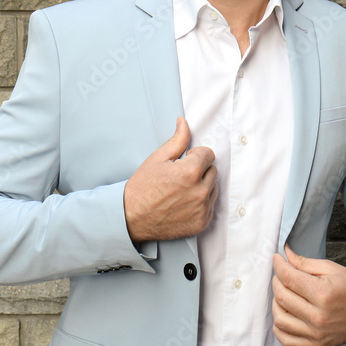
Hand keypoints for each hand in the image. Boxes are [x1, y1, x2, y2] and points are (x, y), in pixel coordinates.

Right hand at [123, 117, 217, 242]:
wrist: (131, 218)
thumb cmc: (142, 188)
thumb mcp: (157, 158)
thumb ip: (177, 140)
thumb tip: (183, 123)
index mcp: (191, 171)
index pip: (208, 154)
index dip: (195, 155)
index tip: (184, 162)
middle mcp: (200, 191)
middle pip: (213, 171)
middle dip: (200, 170)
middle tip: (181, 177)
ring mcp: (202, 208)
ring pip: (213, 188)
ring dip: (202, 186)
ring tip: (182, 190)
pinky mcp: (202, 222)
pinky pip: (210, 206)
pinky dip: (201, 203)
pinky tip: (184, 203)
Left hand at [271, 244, 345, 345]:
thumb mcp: (331, 268)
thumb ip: (305, 263)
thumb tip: (285, 255)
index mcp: (324, 294)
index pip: (289, 278)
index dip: (278, 266)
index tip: (276, 259)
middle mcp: (318, 317)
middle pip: (282, 298)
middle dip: (277, 281)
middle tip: (281, 274)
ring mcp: (316, 334)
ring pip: (280, 319)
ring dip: (276, 303)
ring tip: (284, 293)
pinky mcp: (316, 345)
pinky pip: (286, 339)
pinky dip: (279, 326)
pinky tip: (285, 313)